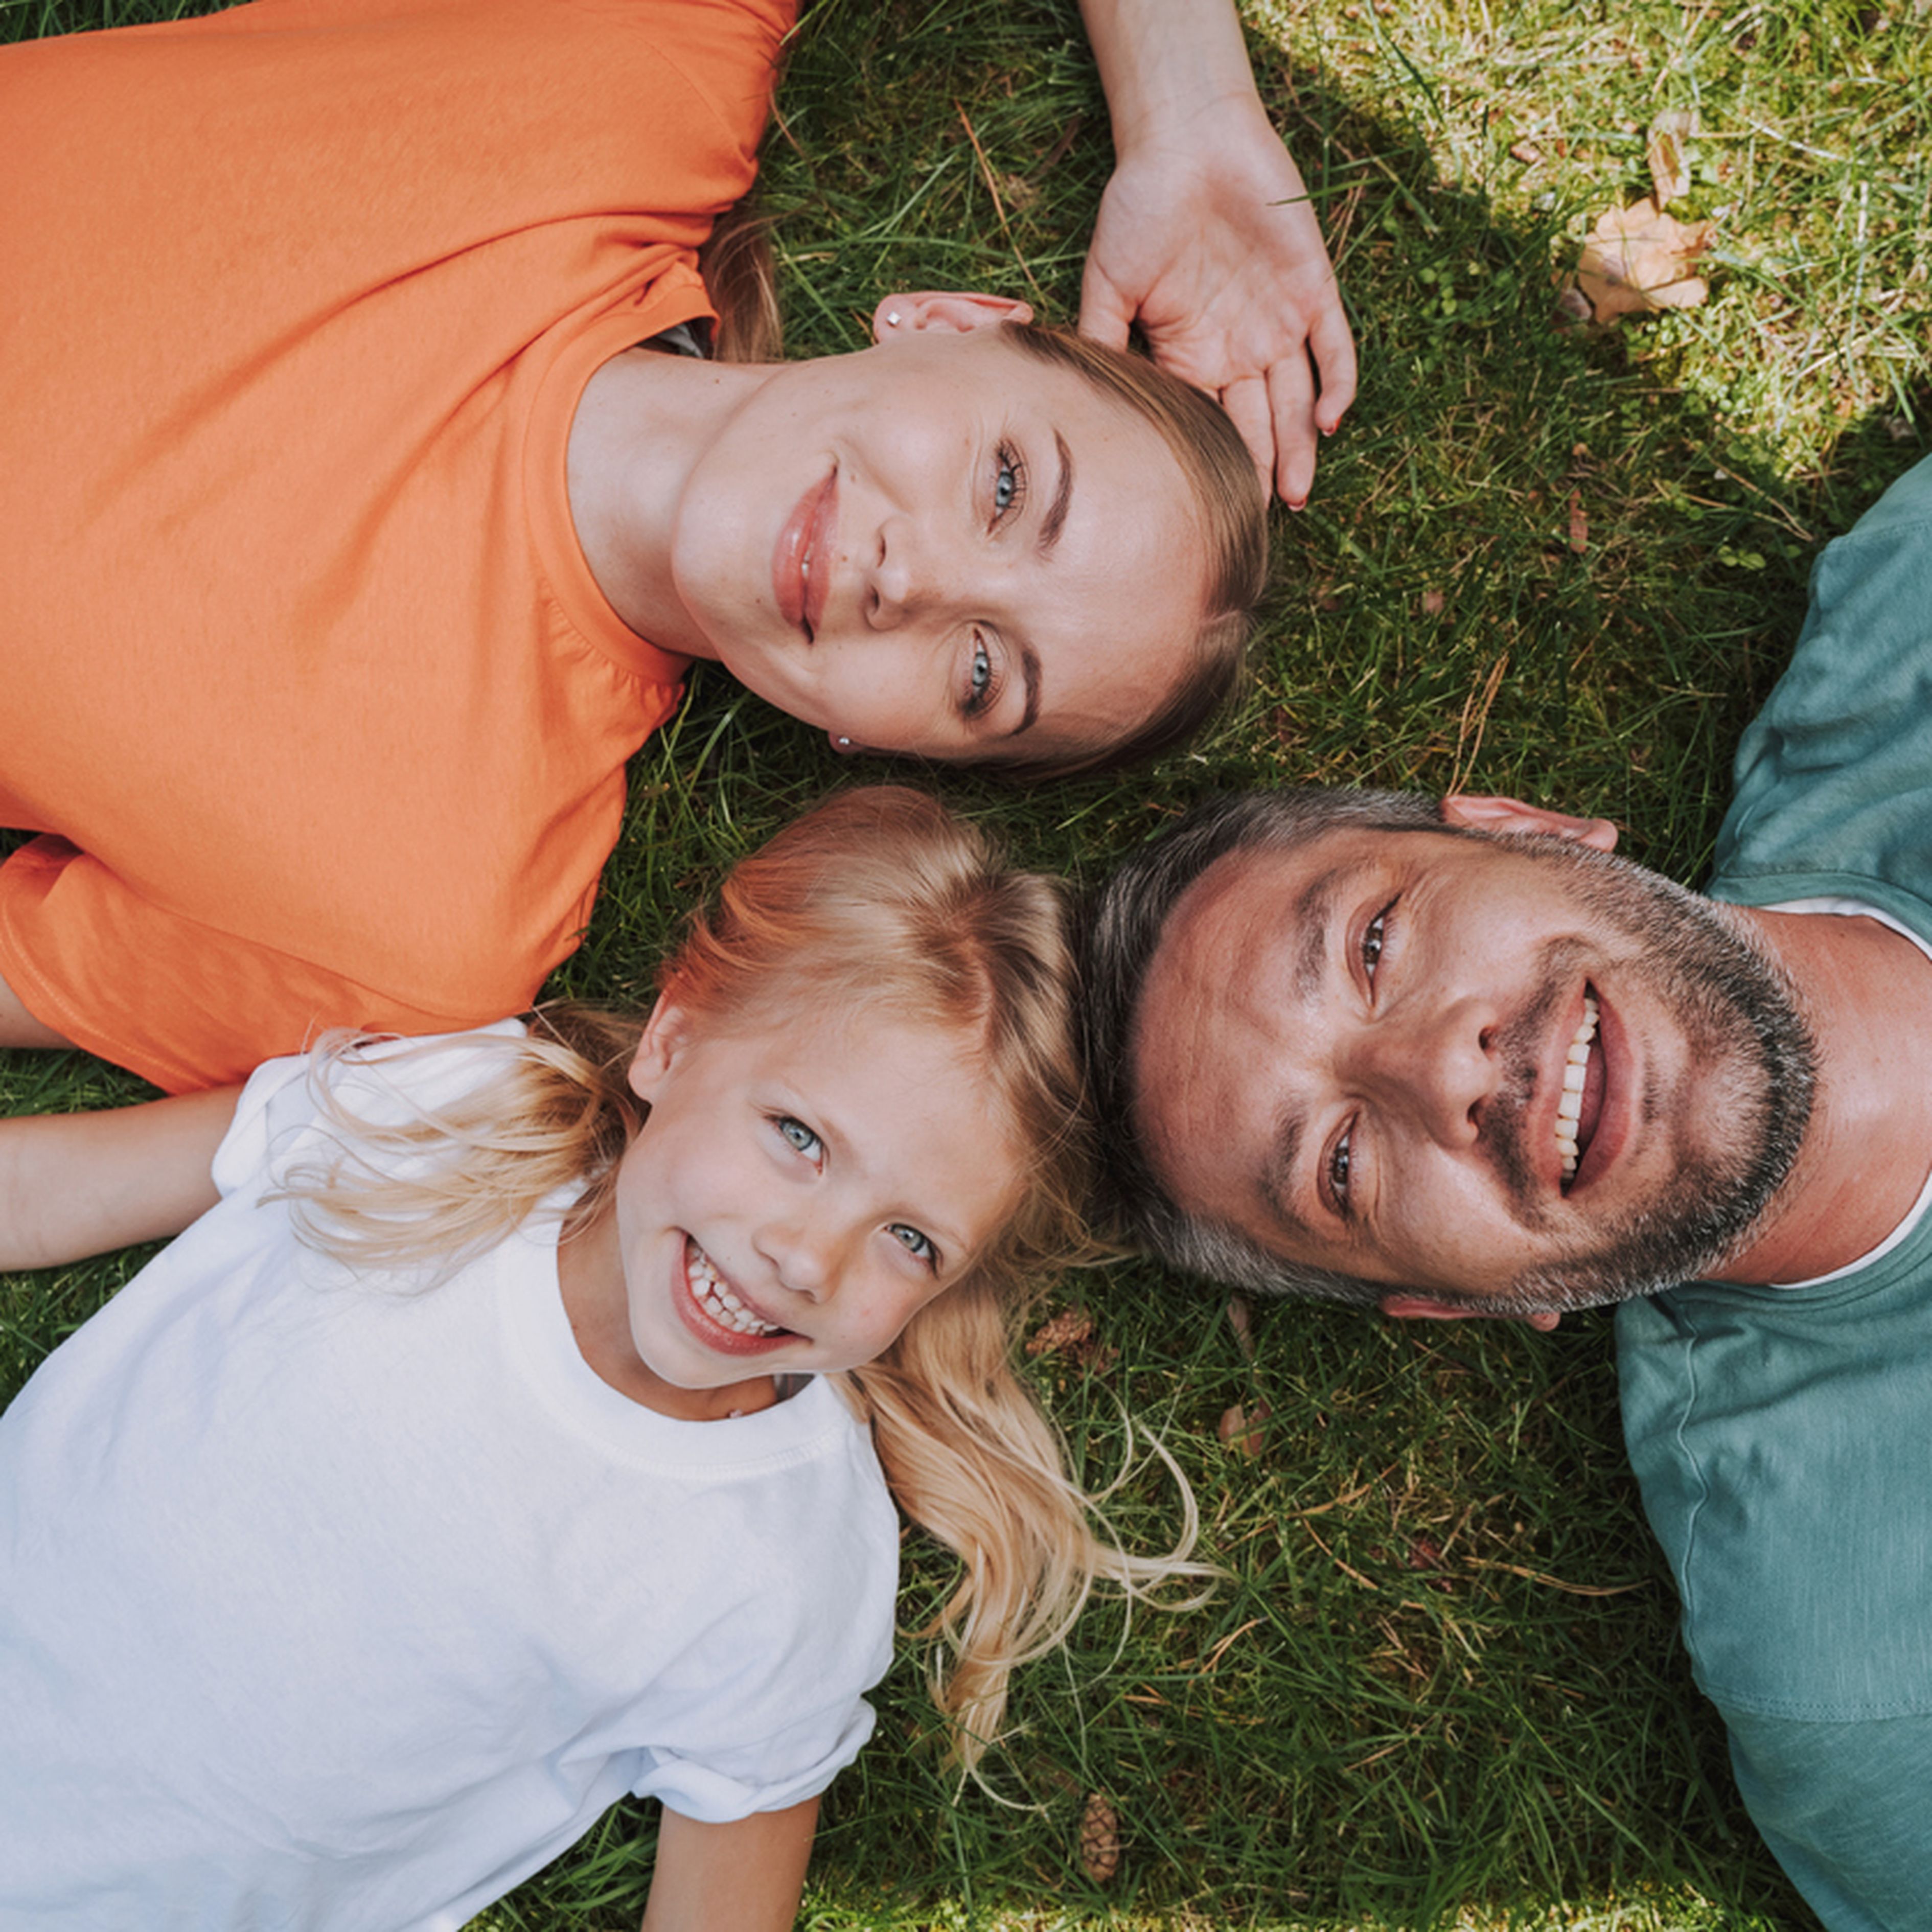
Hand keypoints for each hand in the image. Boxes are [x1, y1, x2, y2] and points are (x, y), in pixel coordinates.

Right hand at [1080, 93, 1354, 507]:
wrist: (1185, 138)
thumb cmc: (1138, 207)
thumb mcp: (1106, 284)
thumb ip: (1102, 344)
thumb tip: (1089, 408)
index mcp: (1189, 354)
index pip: (1203, 425)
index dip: (1209, 468)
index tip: (1209, 517)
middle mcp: (1237, 348)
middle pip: (1255, 424)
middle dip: (1260, 472)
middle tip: (1262, 522)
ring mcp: (1277, 321)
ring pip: (1296, 399)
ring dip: (1299, 446)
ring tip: (1297, 494)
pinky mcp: (1312, 289)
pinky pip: (1334, 345)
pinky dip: (1338, 382)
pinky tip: (1331, 420)